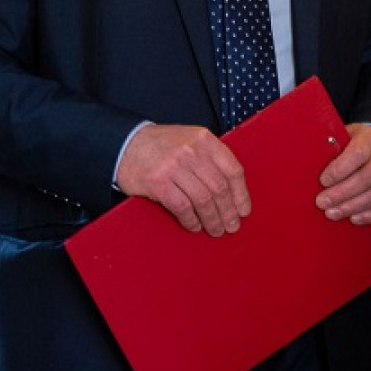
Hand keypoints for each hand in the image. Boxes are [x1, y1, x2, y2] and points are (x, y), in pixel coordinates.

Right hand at [115, 124, 249, 235]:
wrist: (126, 144)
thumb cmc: (162, 146)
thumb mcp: (191, 141)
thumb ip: (210, 158)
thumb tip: (232, 191)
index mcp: (204, 139)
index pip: (232, 169)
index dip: (241, 194)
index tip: (244, 210)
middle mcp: (191, 151)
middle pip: (219, 188)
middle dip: (228, 212)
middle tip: (231, 226)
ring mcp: (174, 166)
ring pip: (203, 200)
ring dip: (212, 219)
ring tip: (216, 230)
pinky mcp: (158, 183)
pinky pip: (182, 207)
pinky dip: (191, 220)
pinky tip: (194, 226)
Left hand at [316, 123, 370, 225]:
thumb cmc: (360, 143)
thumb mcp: (345, 136)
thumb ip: (332, 148)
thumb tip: (308, 165)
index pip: (358, 153)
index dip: (340, 169)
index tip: (323, 181)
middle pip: (366, 178)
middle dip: (341, 194)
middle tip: (322, 203)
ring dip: (353, 207)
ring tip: (333, 213)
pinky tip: (354, 218)